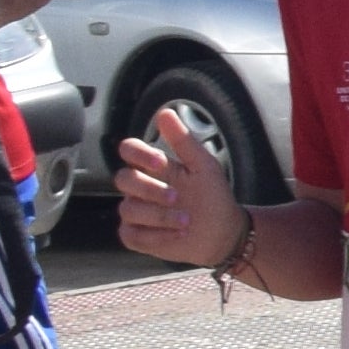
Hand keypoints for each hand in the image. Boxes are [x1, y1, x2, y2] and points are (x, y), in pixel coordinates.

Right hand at [113, 105, 233, 268]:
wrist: (224, 232)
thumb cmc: (213, 196)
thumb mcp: (204, 166)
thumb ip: (183, 140)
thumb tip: (165, 113)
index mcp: (154, 168)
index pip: (129, 151)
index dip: (138, 153)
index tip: (159, 161)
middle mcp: (141, 188)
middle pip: (124, 179)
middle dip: (149, 188)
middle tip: (177, 196)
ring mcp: (137, 213)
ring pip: (128, 209)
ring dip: (159, 216)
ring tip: (186, 221)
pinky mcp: (137, 236)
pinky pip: (131, 234)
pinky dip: (155, 236)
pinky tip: (177, 235)